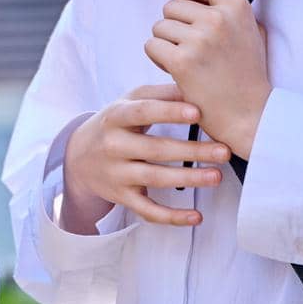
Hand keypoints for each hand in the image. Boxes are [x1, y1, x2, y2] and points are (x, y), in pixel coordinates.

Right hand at [62, 84, 231, 229]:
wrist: (79, 157)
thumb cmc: (116, 123)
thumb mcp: (130, 101)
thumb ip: (161, 93)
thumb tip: (195, 86)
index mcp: (116, 116)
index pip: (143, 112)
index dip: (169, 112)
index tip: (198, 112)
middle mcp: (113, 145)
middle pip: (155, 149)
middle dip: (192, 150)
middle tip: (223, 150)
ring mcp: (117, 174)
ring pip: (155, 178)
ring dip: (188, 179)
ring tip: (217, 176)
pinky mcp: (122, 197)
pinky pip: (148, 210)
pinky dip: (172, 217)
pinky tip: (196, 216)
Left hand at [144, 0, 270, 159]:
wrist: (251, 114)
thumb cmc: (246, 73)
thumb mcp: (250, 29)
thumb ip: (225, 7)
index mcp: (236, 4)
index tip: (190, 14)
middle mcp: (218, 17)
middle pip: (170, 5)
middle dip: (175, 26)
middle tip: (192, 49)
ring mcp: (200, 39)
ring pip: (159, 26)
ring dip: (166, 44)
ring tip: (188, 61)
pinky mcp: (182, 61)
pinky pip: (151, 46)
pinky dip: (159, 59)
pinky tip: (178, 71)